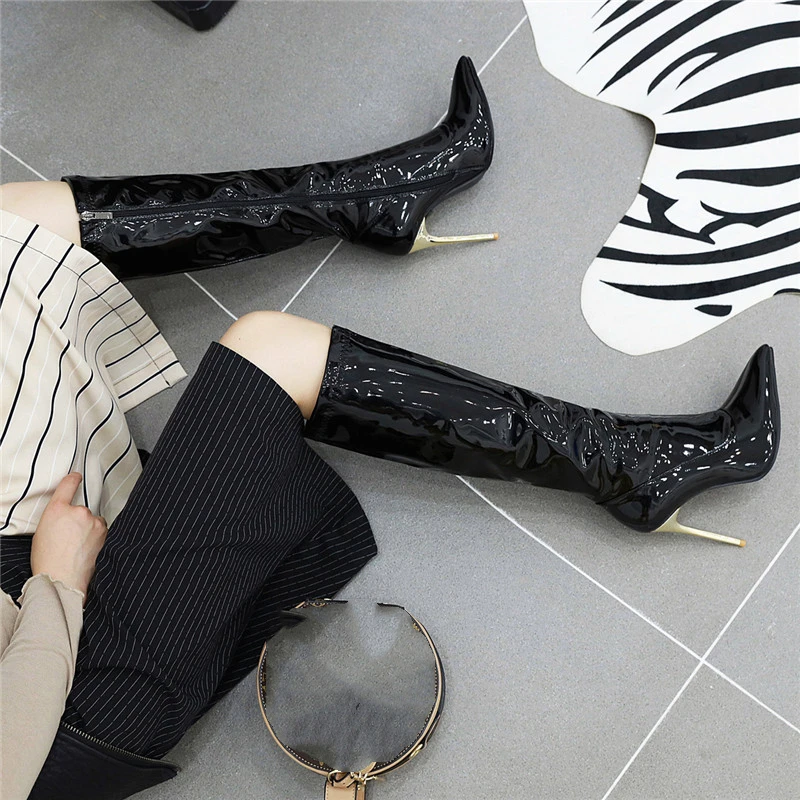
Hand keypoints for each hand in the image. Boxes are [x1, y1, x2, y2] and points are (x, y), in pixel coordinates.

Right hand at [30, 473, 107, 603]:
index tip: (76, 476)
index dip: (73, 479)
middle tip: (70, 538)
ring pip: (93, 520)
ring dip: (89, 528)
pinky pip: (101, 529)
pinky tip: (87, 548)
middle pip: (81, 510)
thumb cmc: (48, 559)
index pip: (68, 485)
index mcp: (56, 510)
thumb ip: (56, 517)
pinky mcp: (103, 531)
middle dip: (78, 521)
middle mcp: (77, 511)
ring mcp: (92, 521)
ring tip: (78, 546)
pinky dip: (96, 536)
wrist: (63, 579)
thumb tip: (67, 515)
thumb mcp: (43, 531)